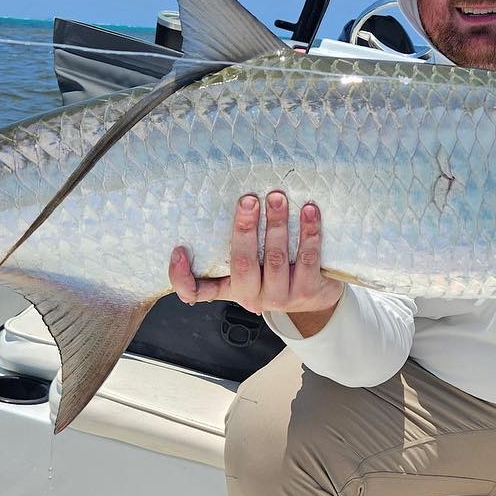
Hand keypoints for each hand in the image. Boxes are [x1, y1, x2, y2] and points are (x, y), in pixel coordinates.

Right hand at [169, 192, 343, 318]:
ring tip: (277, 198)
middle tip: (248, 200)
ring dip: (276, 224)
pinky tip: (309, 211)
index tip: (178, 251)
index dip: (182, 277)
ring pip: (275, 258)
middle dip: (245, 229)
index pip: (198, 291)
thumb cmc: (278, 273)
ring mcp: (281, 296)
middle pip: (242, 263)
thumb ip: (237, 246)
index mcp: (232, 288)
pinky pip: (307, 258)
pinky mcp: (309, 291)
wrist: (317, 298)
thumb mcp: (252, 267)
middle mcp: (253, 296)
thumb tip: (220, 197)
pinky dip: (308, 232)